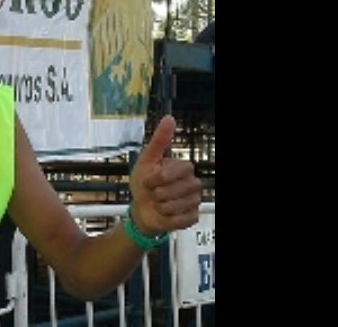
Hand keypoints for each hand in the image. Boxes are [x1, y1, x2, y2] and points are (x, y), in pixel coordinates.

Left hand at [129, 115, 201, 236]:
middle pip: (169, 192)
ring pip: (172, 207)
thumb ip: (159, 140)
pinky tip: (165, 215)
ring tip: (159, 204)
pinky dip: (166, 219)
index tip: (147, 180)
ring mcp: (195, 201)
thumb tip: (169, 118)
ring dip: (159, 207)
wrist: (142, 209)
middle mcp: (193, 183)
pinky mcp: (193, 217)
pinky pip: (178, 220)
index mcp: (183, 167)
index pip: (167, 174)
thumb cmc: (144, 184)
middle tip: (154, 193)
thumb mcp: (146, 160)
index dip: (152, 180)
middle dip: (154, 194)